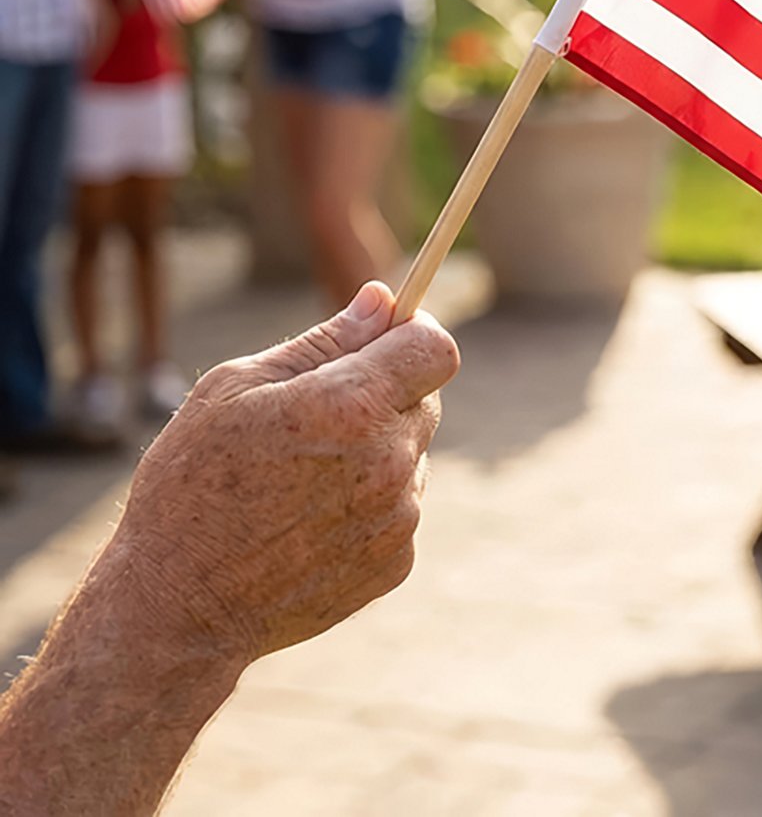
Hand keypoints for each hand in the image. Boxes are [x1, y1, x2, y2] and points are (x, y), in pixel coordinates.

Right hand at [106, 282, 459, 666]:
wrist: (176, 611)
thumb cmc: (190, 485)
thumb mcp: (237, 390)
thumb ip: (324, 341)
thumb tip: (383, 299)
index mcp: (351, 406)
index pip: (435, 348)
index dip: (416, 334)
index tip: (391, 336)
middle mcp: (389, 461)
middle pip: (425, 400)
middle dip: (388, 393)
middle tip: (322, 414)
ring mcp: (398, 516)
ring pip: (412, 455)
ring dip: (377, 451)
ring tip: (302, 479)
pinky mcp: (397, 562)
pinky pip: (401, 508)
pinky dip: (370, 504)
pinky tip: (309, 522)